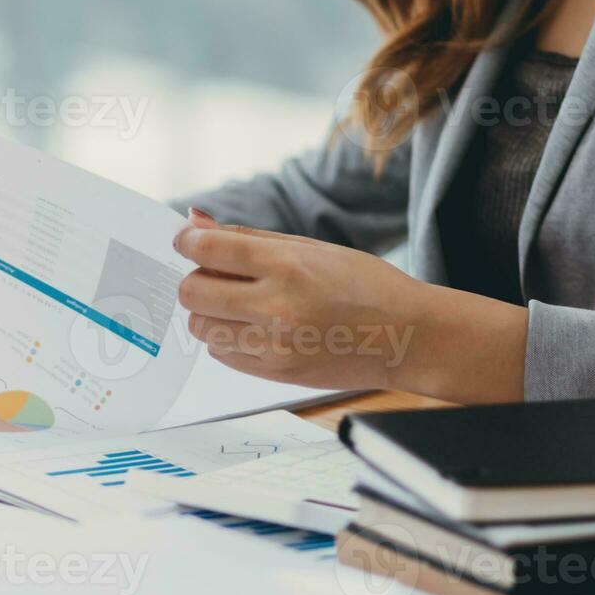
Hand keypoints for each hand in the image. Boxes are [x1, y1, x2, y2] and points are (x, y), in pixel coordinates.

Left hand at [173, 210, 528, 402]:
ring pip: (201, 326)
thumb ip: (247, 237)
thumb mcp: (311, 248)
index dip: (187, 242)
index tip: (186, 241)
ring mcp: (275, 345)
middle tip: (216, 276)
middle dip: (196, 280)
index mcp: (288, 266)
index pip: (209, 250)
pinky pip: (221, 353)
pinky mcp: (275, 373)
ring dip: (209, 311)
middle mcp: (277, 307)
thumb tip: (193, 221)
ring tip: (242, 304)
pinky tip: (254, 327)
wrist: (408, 337)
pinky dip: (226, 337)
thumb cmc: (364, 285)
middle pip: (192, 293)